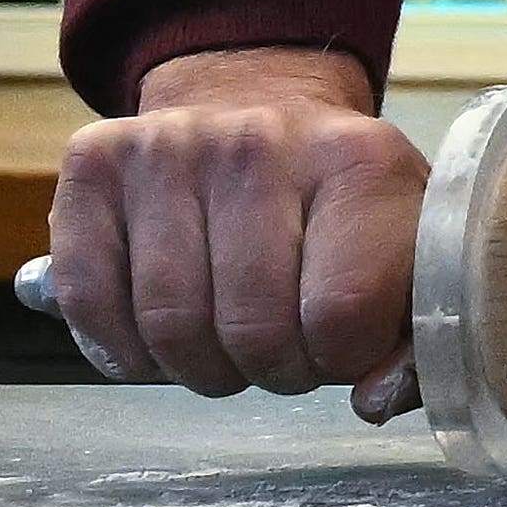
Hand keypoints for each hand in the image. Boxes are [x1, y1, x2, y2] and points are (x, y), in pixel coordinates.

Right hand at [49, 46, 425, 410]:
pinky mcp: (96, 162)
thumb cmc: (338, 204)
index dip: (340, 359)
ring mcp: (169, 146)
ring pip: (169, 323)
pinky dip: (120, 347)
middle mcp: (260, 141)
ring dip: (199, 367)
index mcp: (362, 161)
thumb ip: (417, 339)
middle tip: (280, 356)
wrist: (257, 104)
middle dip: (270, 370)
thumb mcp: (411, 252)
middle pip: (252, 326)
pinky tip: (156, 344)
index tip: (339, 347)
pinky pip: (89, 297)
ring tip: (227, 346)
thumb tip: (372, 402)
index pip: (343, 310)